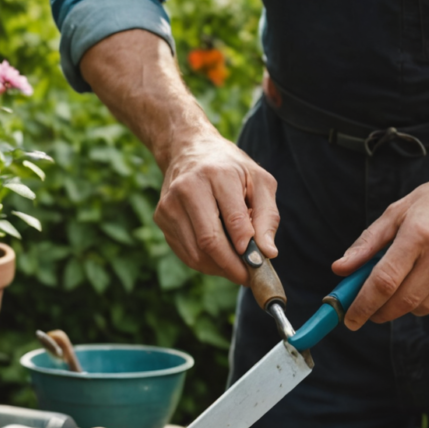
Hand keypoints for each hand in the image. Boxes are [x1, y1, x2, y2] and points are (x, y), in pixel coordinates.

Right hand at [154, 129, 279, 285]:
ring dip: (217, 267)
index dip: (247, 250)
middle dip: (231, 266)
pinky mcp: (160, 216)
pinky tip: (216, 256)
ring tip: (234, 266)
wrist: (188, 149)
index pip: (233, 221)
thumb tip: (268, 253)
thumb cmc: (230, 168)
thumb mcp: (259, 181)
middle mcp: (188, 188)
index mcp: (218, 175)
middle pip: (209, 241)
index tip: (258, 266)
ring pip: (195, 252)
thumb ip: (267, 216)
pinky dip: (203, 262)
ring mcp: (170, 204)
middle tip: (247, 277)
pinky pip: (184, 251)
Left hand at [333, 150, 428, 329]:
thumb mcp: (397, 211)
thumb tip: (340, 269)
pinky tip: (412, 283)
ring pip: (418, 307)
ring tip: (385, 293)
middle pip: (401, 301)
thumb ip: (367, 243)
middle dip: (375, 313)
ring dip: (395, 308)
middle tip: (361, 313)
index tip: (348, 317)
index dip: (363, 304)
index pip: (384, 281)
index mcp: (418, 235)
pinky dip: (416, 301)